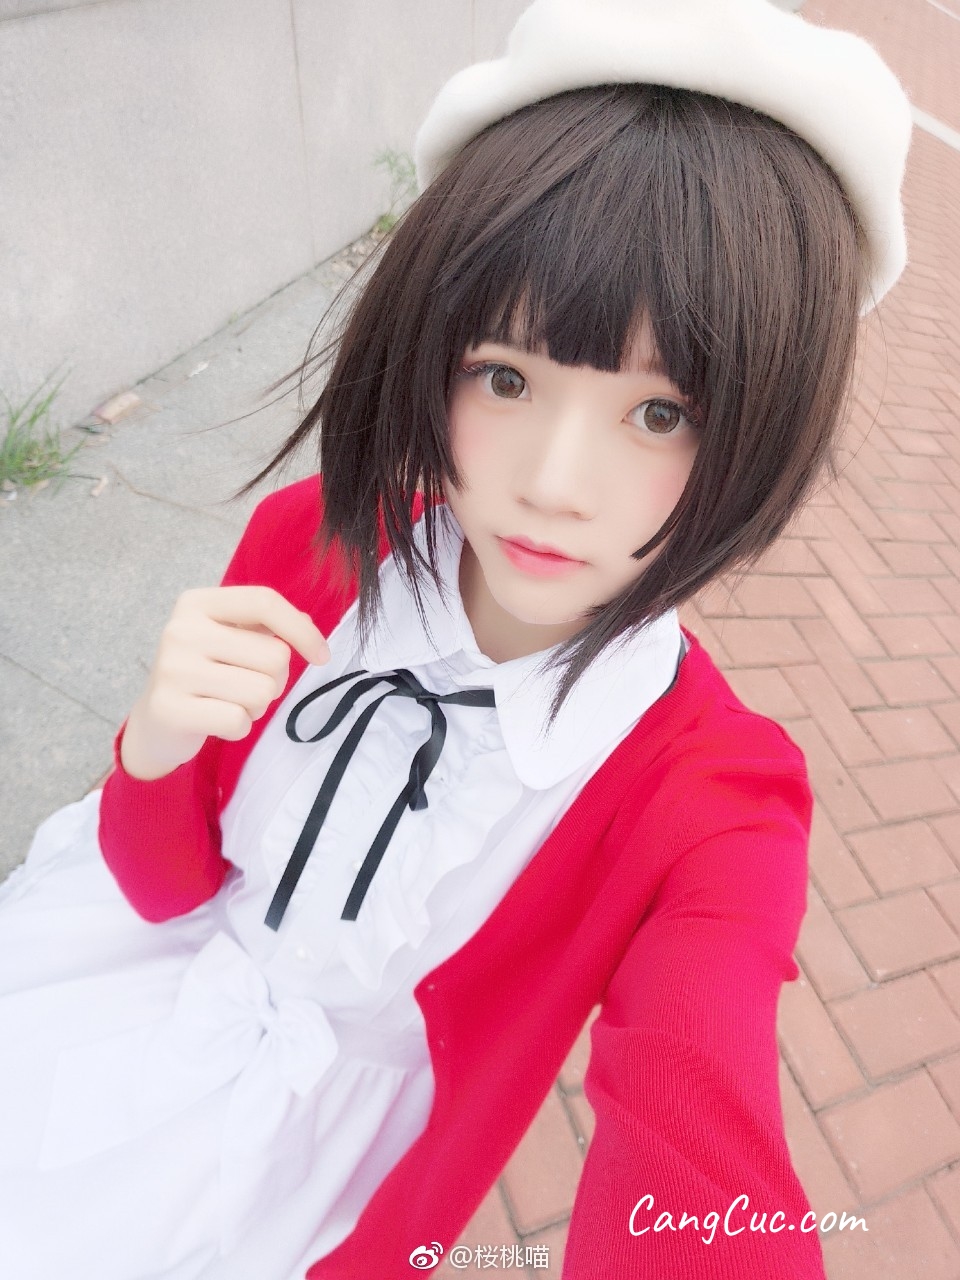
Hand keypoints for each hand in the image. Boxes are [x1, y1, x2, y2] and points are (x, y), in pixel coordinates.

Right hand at [120, 586, 330, 780]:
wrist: (155, 723)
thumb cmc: (206, 675)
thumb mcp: (231, 639)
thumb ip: (269, 626)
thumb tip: (308, 627)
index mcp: (197, 603)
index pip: (264, 602)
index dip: (302, 630)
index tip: (322, 656)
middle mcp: (181, 630)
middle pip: (274, 654)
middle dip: (275, 679)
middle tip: (247, 685)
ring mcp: (173, 670)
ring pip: (262, 691)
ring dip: (257, 705)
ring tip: (230, 702)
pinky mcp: (170, 709)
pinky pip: (239, 721)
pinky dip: (239, 727)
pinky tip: (217, 720)